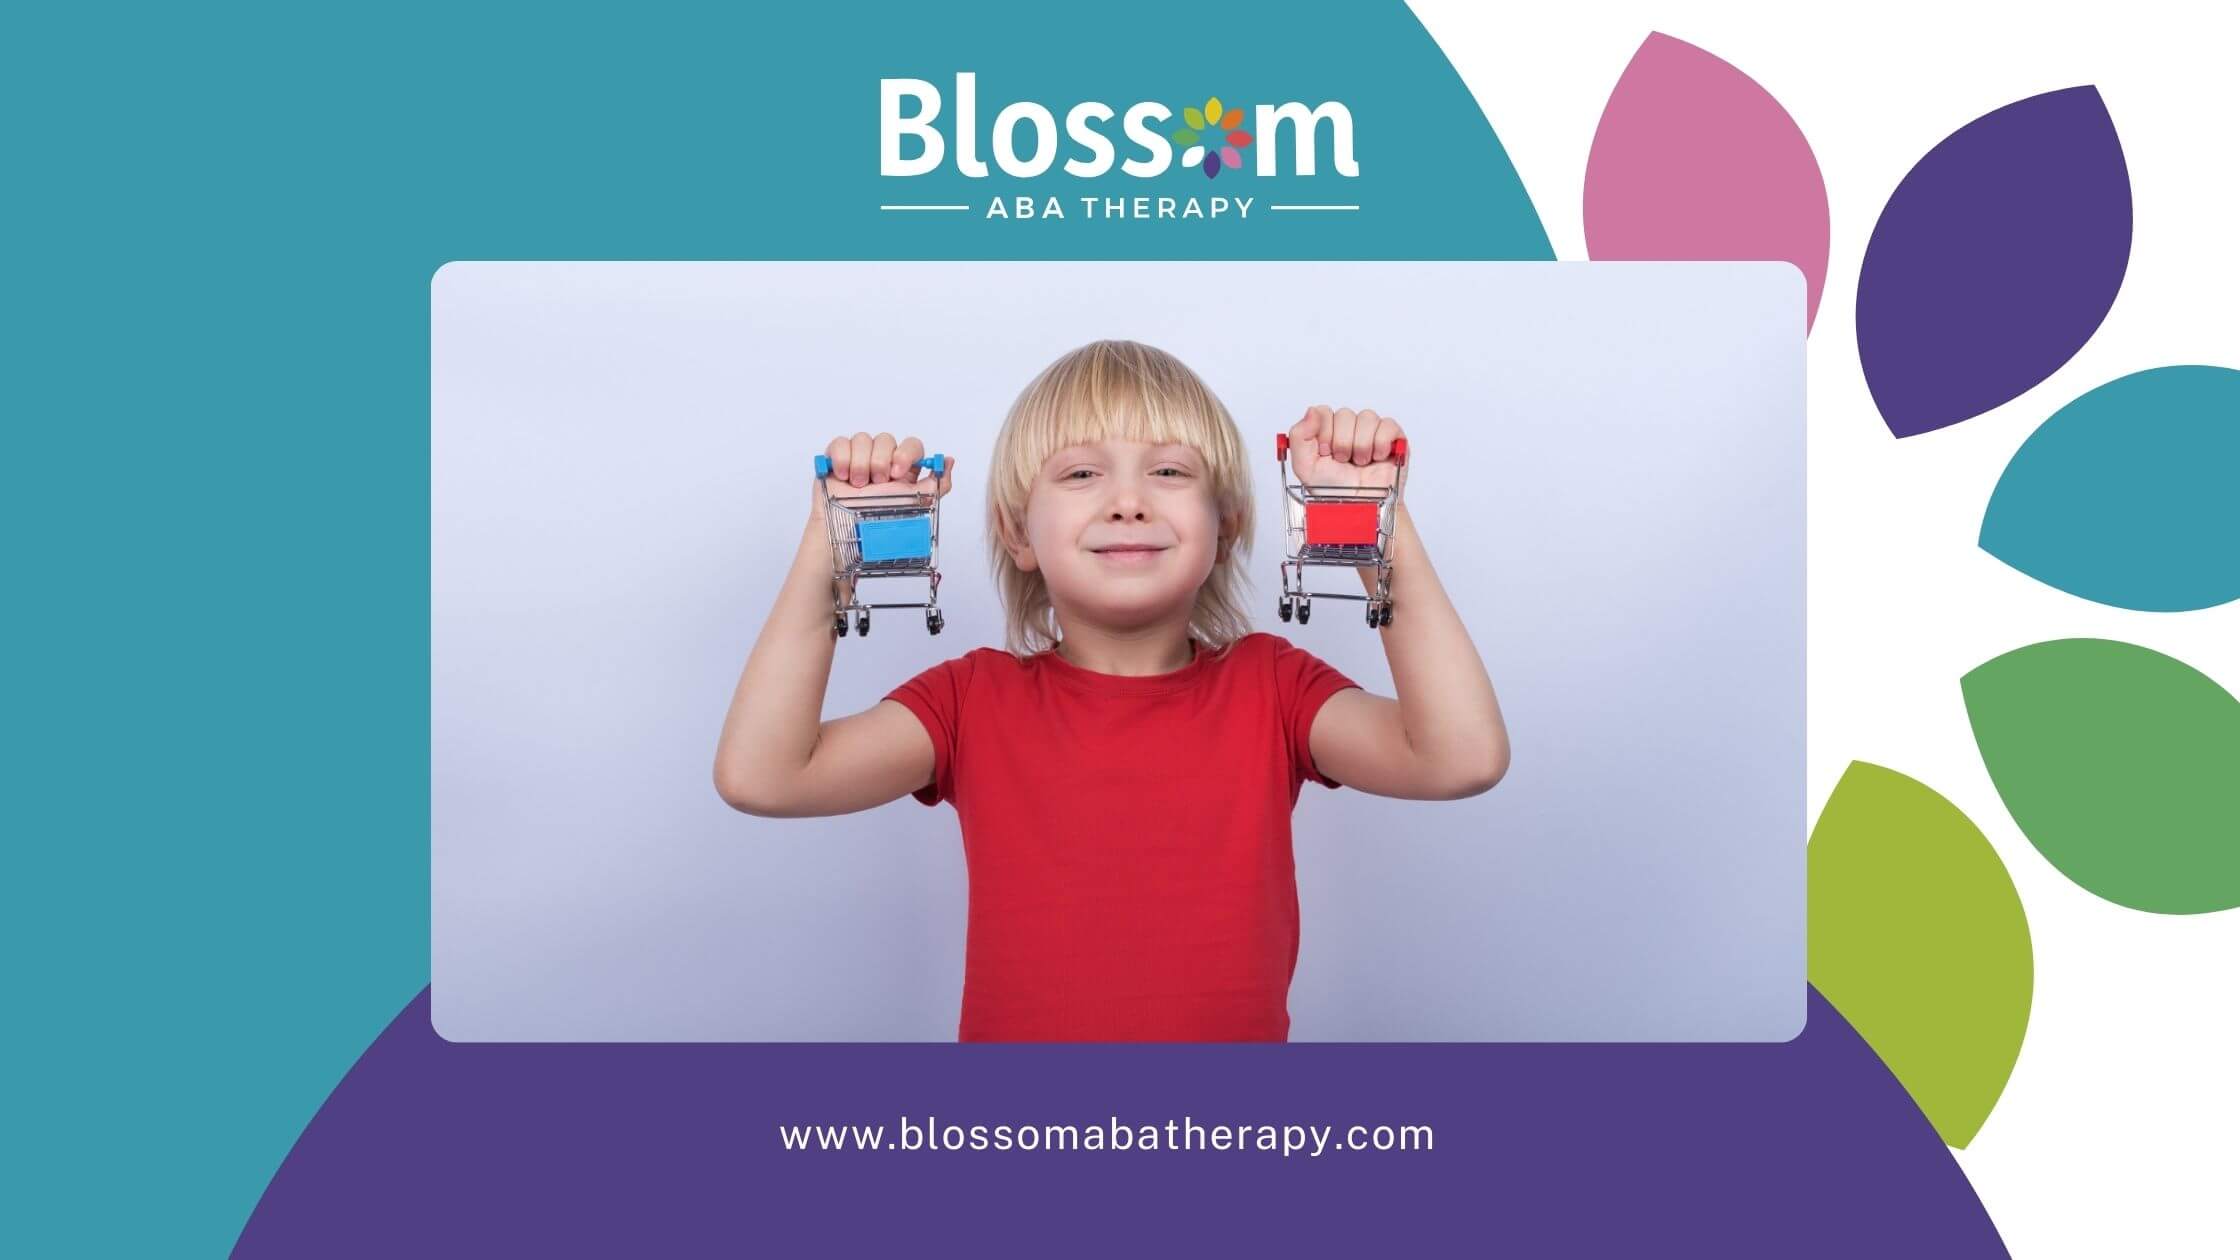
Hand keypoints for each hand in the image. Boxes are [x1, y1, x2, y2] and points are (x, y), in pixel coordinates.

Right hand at [813, 431, 957, 516]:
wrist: (848, 535)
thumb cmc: (880, 525)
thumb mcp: (917, 505)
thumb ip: (937, 484)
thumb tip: (948, 461)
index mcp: (902, 470)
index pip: (911, 445)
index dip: (906, 453)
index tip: (898, 473)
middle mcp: (882, 462)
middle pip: (886, 438)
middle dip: (880, 461)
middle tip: (876, 483)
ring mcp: (858, 458)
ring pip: (862, 438)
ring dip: (860, 464)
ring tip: (857, 486)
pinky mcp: (836, 458)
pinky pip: (841, 442)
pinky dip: (842, 459)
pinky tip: (843, 477)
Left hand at [1287, 406, 1403, 489]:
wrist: (1358, 510)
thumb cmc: (1334, 492)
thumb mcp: (1305, 466)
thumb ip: (1299, 435)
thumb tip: (1311, 411)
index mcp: (1327, 431)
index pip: (1324, 412)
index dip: (1324, 434)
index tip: (1325, 453)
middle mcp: (1349, 428)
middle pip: (1345, 414)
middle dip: (1342, 443)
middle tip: (1343, 461)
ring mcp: (1372, 431)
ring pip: (1366, 417)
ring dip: (1361, 446)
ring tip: (1360, 463)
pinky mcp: (1394, 437)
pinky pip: (1387, 425)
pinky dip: (1380, 444)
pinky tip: (1376, 458)